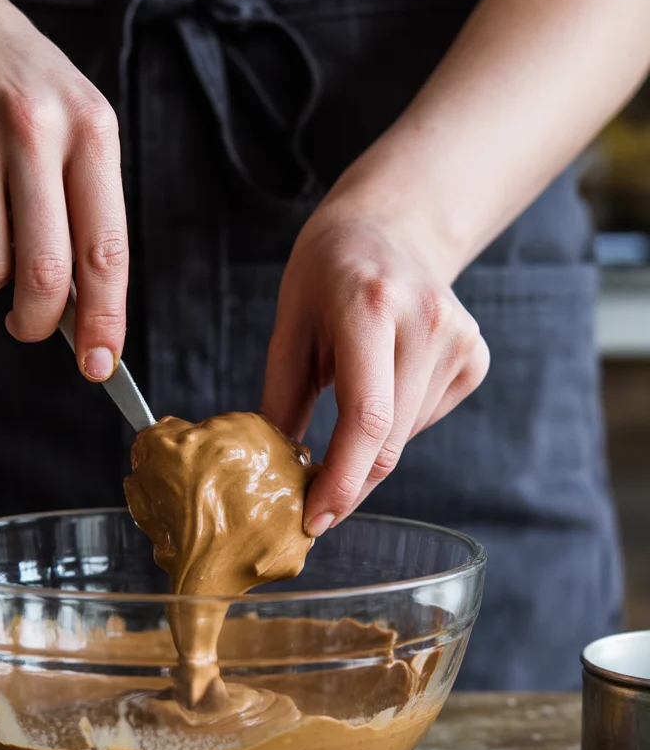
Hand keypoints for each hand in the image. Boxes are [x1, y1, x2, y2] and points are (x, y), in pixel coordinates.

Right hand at [0, 0, 126, 378]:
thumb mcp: (77, 134)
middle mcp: (33, 130)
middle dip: (36, 323)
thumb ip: (87, 218)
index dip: (104, 320)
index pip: (104, 251)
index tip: (99, 364)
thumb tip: (84, 319)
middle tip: (27, 327)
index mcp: (90, 133)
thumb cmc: (24, 99)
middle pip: (42, 274)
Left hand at [261, 198, 489, 535]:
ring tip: (347, 402)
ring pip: (405, 439)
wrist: (388, 230)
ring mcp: (460, 339)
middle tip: (315, 504)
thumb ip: (280, 403)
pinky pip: (425, 422)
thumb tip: (272, 477)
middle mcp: (427, 320)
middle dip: (348, 484)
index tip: (314, 519)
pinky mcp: (476, 358)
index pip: (365, 416)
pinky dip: (395, 426)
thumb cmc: (325, 277)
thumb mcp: (288, 328)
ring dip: (367, 450)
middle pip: (389, 440)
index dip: (340, 480)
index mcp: (371, 305)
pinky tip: (384, 382)